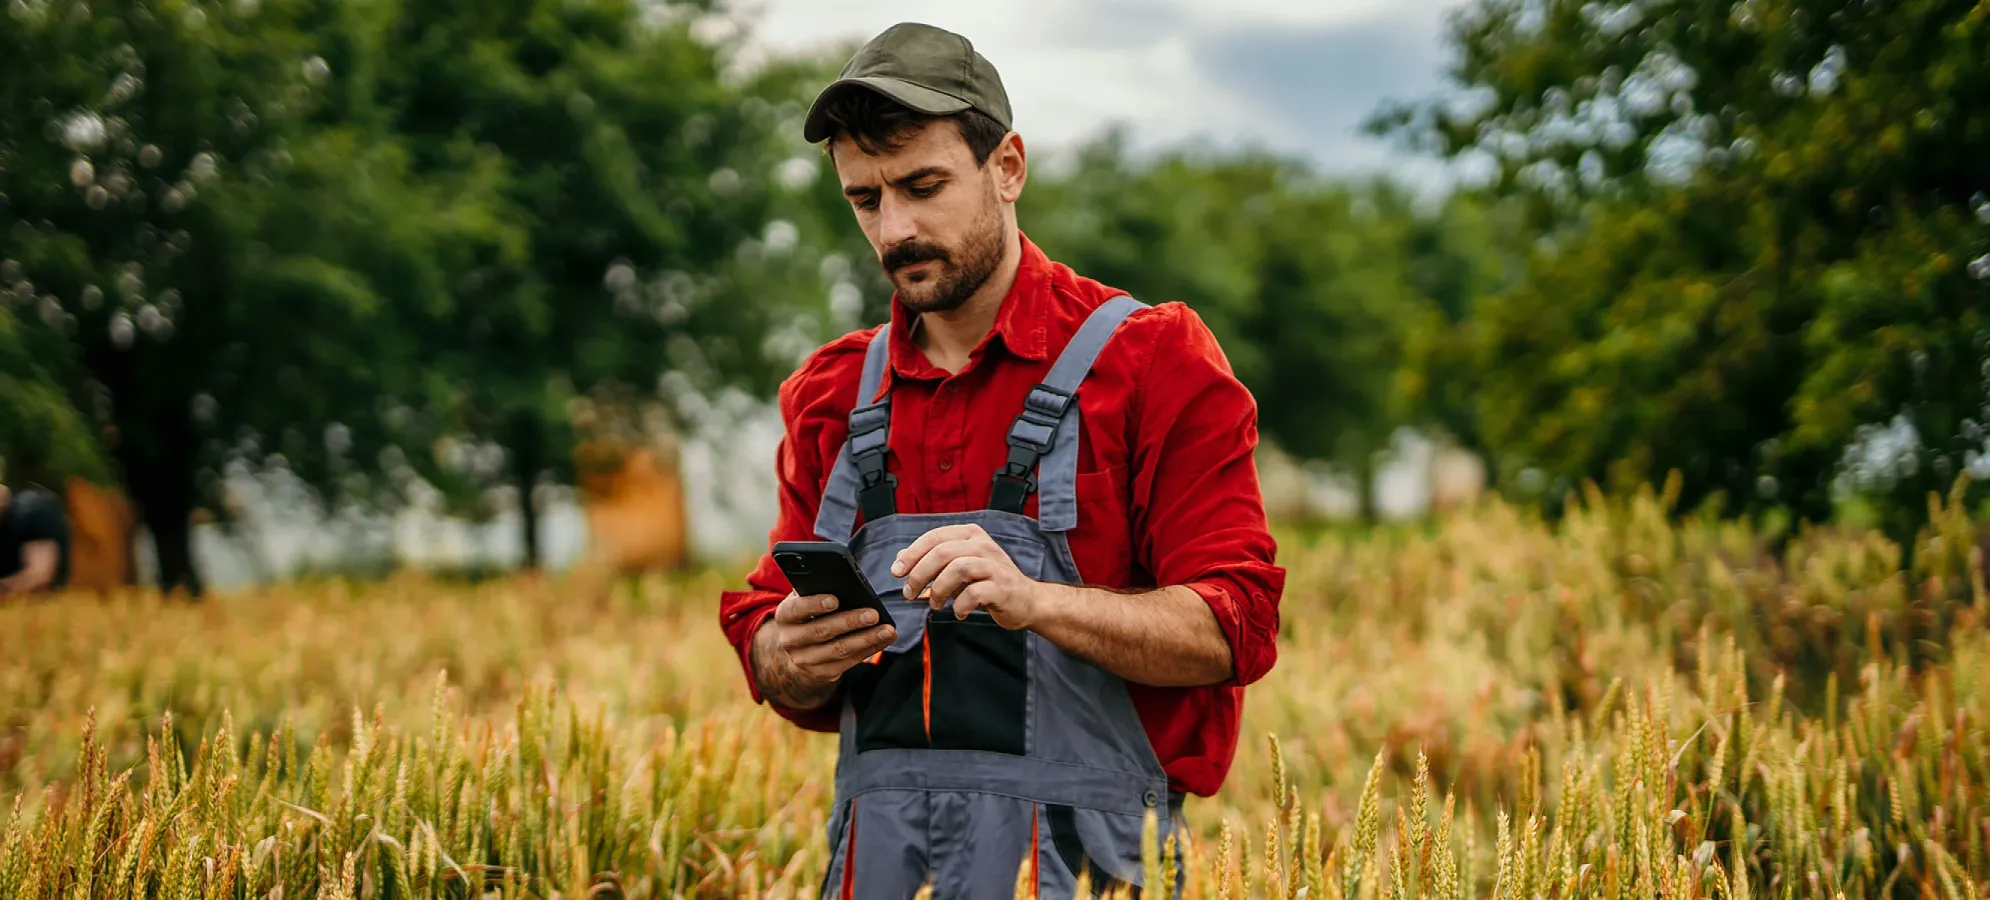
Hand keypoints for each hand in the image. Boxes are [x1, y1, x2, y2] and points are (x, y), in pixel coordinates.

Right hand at [759, 591, 896, 696]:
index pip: (796, 609)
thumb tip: (845, 581)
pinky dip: (870, 649)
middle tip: (873, 614)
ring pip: (839, 650)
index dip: (814, 605)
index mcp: (785, 616)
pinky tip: (884, 639)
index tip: (835, 600)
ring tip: (887, 630)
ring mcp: (805, 660)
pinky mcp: (822, 673)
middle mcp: (791, 640)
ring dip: (866, 639)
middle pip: (822, 631)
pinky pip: (849, 662)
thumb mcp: (805, 600)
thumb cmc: (810, 614)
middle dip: (850, 622)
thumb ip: (816, 590)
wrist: (799, 650)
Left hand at [892, 524, 1048, 629]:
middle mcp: (983, 546)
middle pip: (942, 553)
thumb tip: (900, 560)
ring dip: (939, 590)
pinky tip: (958, 611)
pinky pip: (974, 594)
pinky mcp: (1003, 588)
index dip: (912, 554)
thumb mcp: (960, 565)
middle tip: (910, 593)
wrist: (1027, 600)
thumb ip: (932, 560)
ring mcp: (995, 566)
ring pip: (958, 569)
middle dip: (920, 574)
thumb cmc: (989, 582)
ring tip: (935, 604)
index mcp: (971, 535)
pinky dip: (959, 605)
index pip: (934, 537)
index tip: (897, 572)